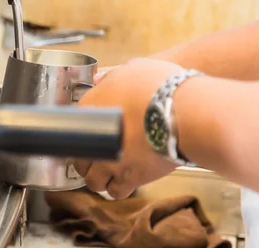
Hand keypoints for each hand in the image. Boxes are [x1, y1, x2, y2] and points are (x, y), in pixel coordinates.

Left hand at [76, 58, 182, 198]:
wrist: (184, 111)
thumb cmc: (162, 86)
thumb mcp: (133, 68)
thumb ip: (114, 75)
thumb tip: (101, 78)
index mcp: (89, 108)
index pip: (73, 126)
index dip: (83, 132)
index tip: (90, 134)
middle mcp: (94, 137)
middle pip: (78, 157)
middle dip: (86, 158)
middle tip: (97, 156)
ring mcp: (109, 160)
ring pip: (92, 179)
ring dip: (98, 176)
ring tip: (108, 171)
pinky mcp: (129, 177)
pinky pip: (115, 191)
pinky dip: (117, 188)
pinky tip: (123, 181)